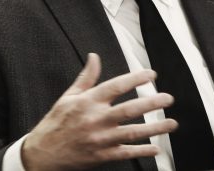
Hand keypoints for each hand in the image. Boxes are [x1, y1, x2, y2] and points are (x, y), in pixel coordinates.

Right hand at [21, 53, 177, 169]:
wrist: (42, 154)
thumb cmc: (55, 123)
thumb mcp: (68, 97)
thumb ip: (86, 78)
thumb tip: (94, 57)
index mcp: (88, 102)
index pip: (116, 86)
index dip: (135, 79)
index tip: (151, 75)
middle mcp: (95, 120)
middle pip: (128, 110)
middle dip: (151, 103)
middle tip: (168, 98)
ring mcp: (100, 139)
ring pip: (132, 133)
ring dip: (154, 128)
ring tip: (171, 123)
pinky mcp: (101, 156)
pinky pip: (125, 153)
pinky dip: (142, 151)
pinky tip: (156, 148)